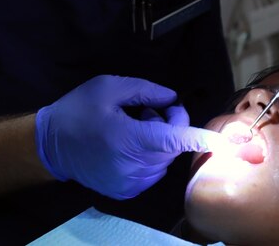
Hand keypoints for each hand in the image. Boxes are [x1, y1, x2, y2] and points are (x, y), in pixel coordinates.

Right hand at [35, 75, 220, 199]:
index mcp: (129, 138)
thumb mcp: (109, 88)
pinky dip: (148, 157)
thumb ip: (146, 90)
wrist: (50, 145)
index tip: (228, 143)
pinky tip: (127, 145)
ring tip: (131, 128)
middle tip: (144, 111)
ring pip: (164, 160)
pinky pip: (153, 172)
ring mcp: (130, 183)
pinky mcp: (126, 191)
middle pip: (172, 146)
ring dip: (158, 142)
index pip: (176, 139)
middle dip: (168, 125)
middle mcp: (133, 166)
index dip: (202, 139)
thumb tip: (173, 99)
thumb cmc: (78, 111)